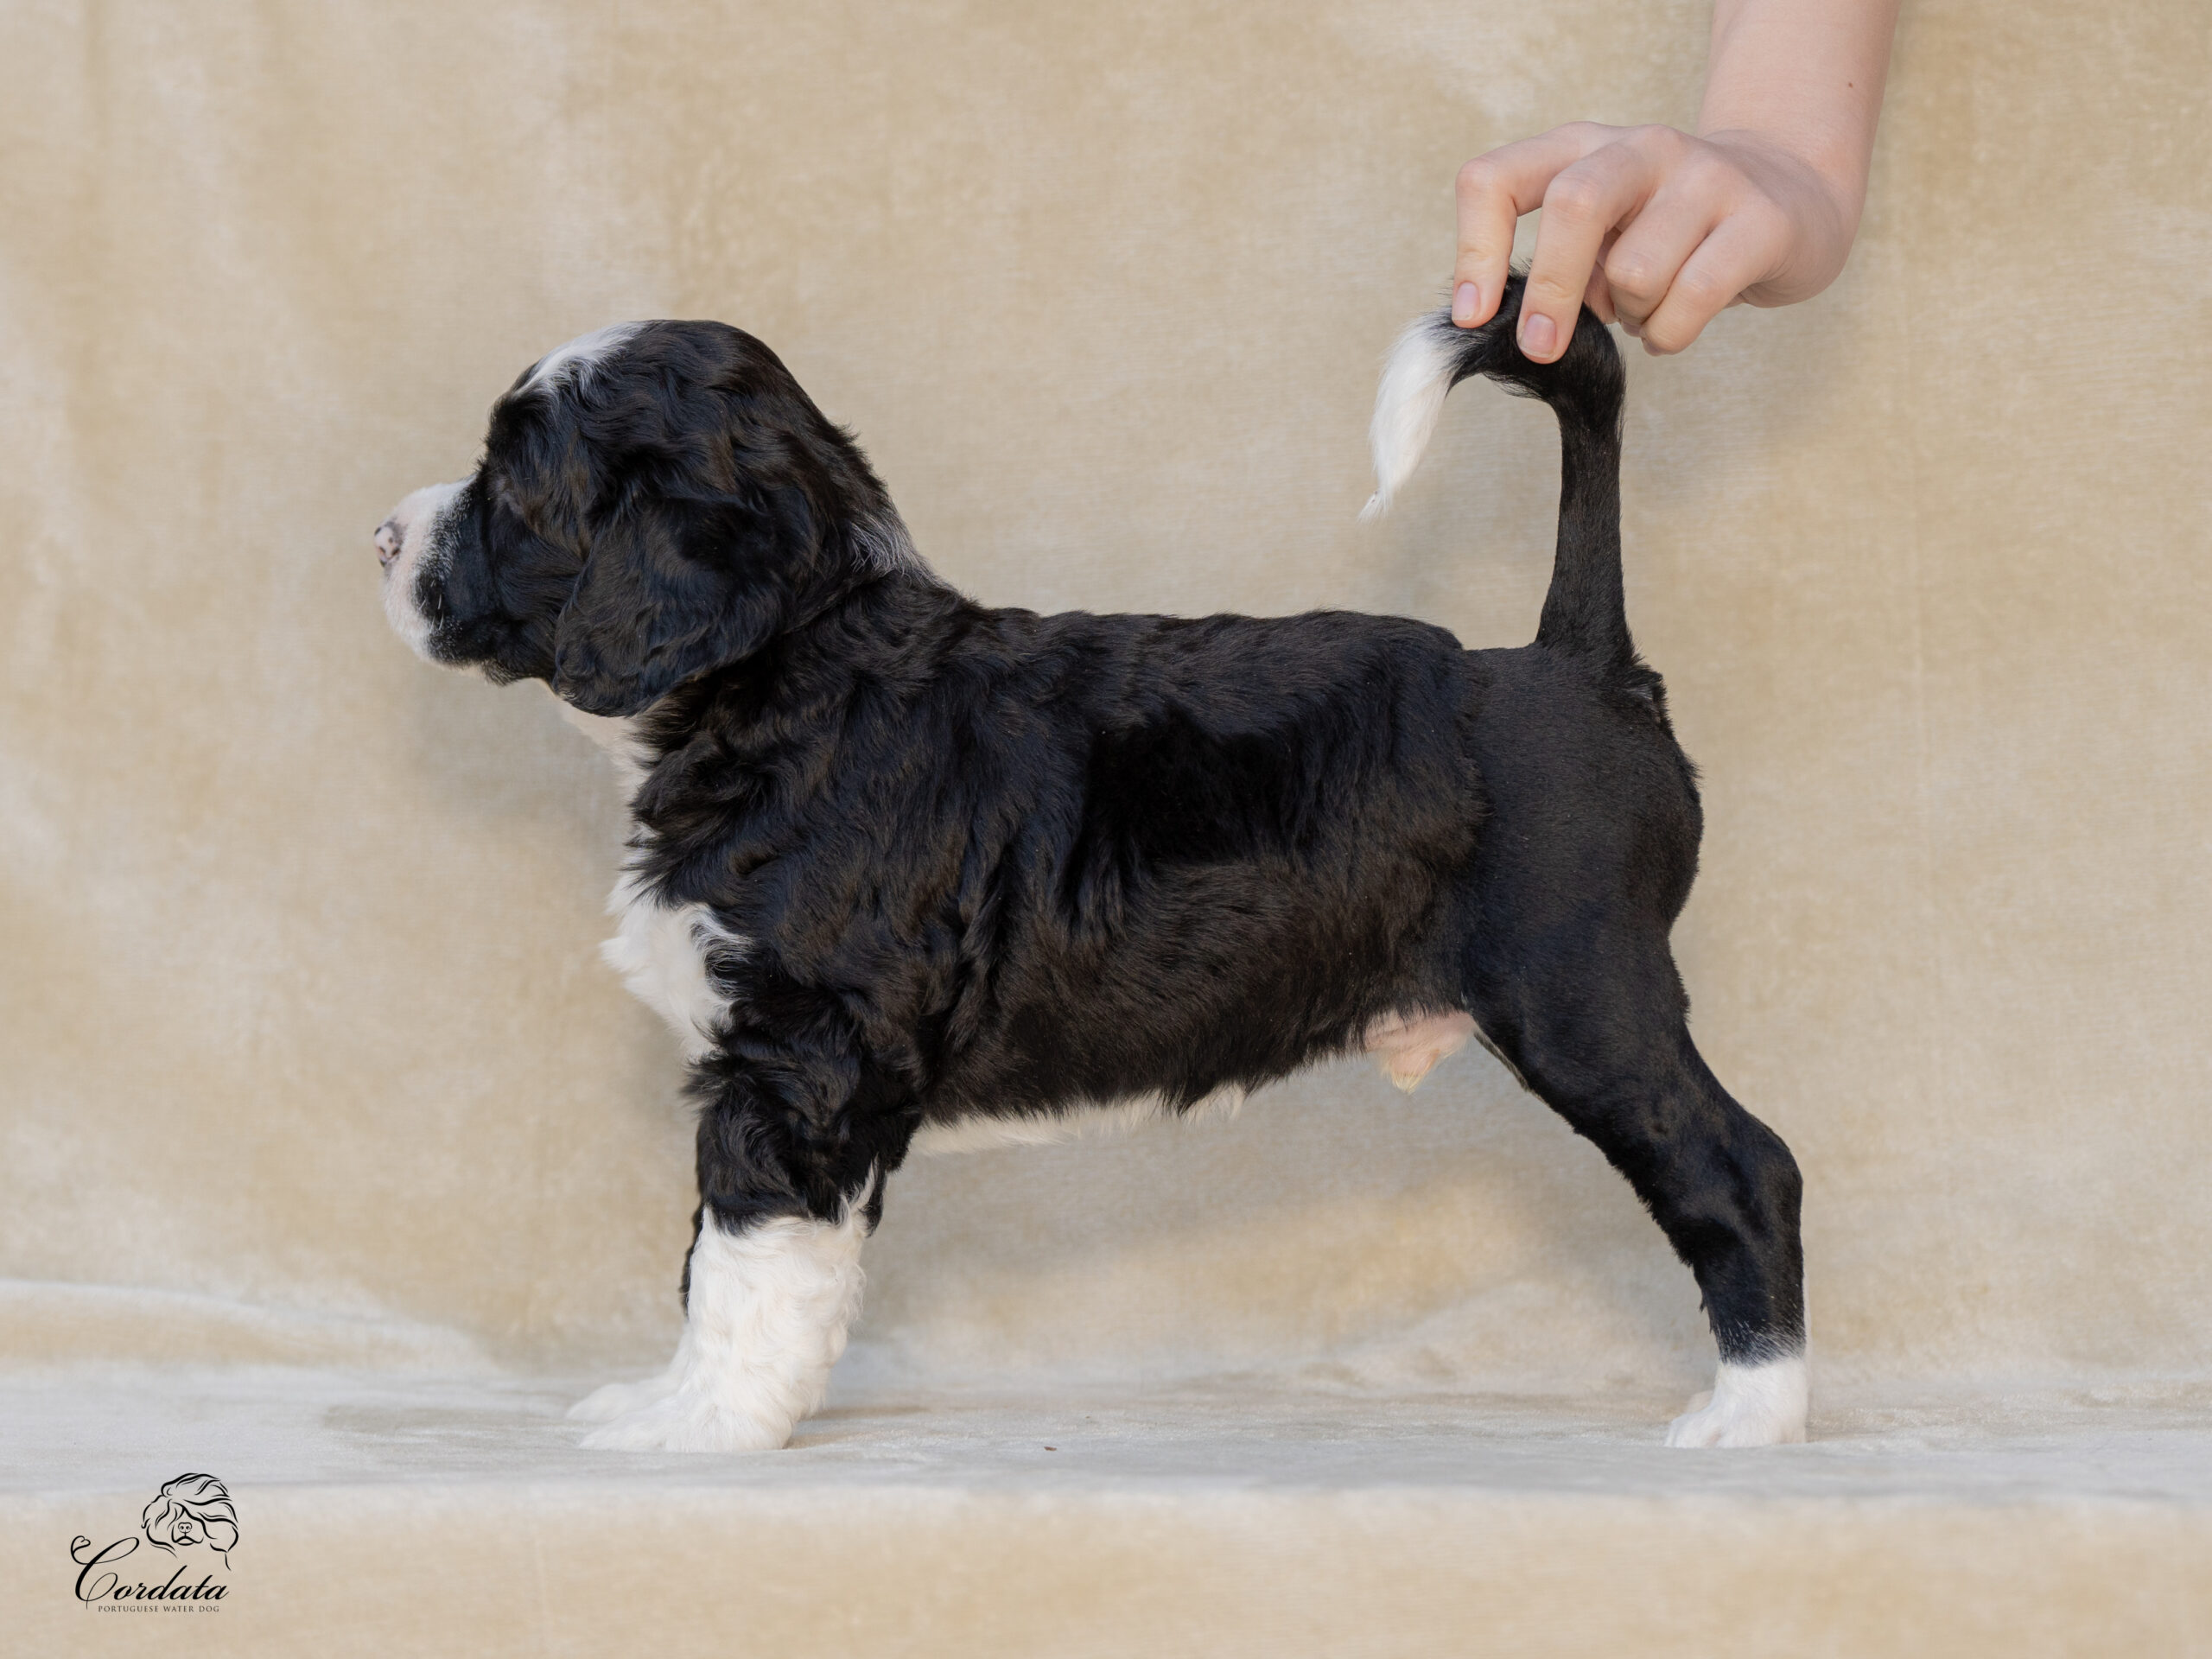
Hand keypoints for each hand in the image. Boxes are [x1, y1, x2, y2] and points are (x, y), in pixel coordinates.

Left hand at [1451, 121, 1859, 360]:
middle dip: (1551, 292)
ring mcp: (1706, 176)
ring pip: (1636, 270)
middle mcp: (1641, 148)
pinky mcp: (1760, 219)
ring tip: (1645, 309)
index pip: (1497, 179)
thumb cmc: (1672, 230)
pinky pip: (1693, 297)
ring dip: (1631, 314)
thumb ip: (1556, 263)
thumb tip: (1512, 326)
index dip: (1474, 251)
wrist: (1791, 192)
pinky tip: (1673, 328)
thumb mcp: (1602, 231)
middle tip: (1544, 347)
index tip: (1474, 316)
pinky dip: (1671, 333)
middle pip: (1572, 207)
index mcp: (1581, 147)